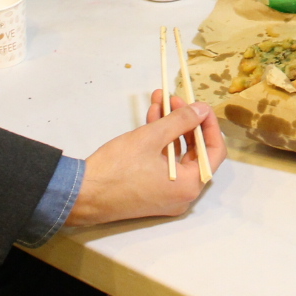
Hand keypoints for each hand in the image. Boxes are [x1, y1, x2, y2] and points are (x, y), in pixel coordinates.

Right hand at [65, 93, 226, 226]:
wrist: (81, 195)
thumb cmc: (116, 168)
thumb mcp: (151, 137)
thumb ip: (181, 121)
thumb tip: (202, 110)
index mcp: (189, 186)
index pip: (214, 151)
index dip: (209, 125)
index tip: (200, 105)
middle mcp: (183, 195)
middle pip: (195, 152)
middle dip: (185, 121)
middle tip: (174, 98)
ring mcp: (167, 196)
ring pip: (177, 155)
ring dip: (170, 127)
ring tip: (159, 101)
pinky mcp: (151, 193)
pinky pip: (165, 164)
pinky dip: (160, 143)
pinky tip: (151, 118)